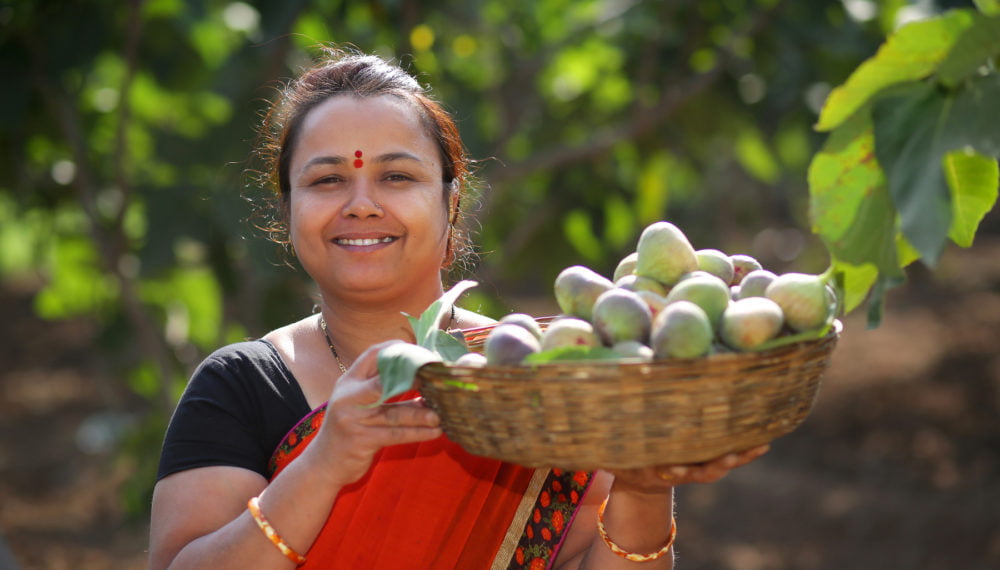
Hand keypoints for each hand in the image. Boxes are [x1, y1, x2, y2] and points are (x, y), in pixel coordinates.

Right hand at [312, 340, 442, 486]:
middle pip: (383, 382)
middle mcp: (348, 397)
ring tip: (440, 413)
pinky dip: (417, 433)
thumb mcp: (356, 401)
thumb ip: (378, 387)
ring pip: (394, 414)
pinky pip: (395, 434)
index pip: (371, 356)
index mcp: (348, 382)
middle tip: (435, 378)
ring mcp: (353, 420)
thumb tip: (420, 376)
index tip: (420, 352)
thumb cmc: (347, 428)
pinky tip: (435, 431)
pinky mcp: (361, 441)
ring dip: (420, 414)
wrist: (323, 463)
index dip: (396, 350)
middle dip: (412, 379)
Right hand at [609, 444, 769, 493]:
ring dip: (737, 457)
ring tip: (757, 446)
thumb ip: (605, 447)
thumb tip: (582, 431)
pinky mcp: (708, 462)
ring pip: (718, 466)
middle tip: (725, 460)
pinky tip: (765, 441)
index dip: (669, 469)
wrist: (643, 481)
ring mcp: (696, 469)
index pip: (661, 470)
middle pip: (697, 472)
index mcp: (653, 469)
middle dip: (711, 465)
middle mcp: (678, 472)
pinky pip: (730, 457)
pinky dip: (746, 451)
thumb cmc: (624, 458)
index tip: (673, 468)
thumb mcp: (612, 455)